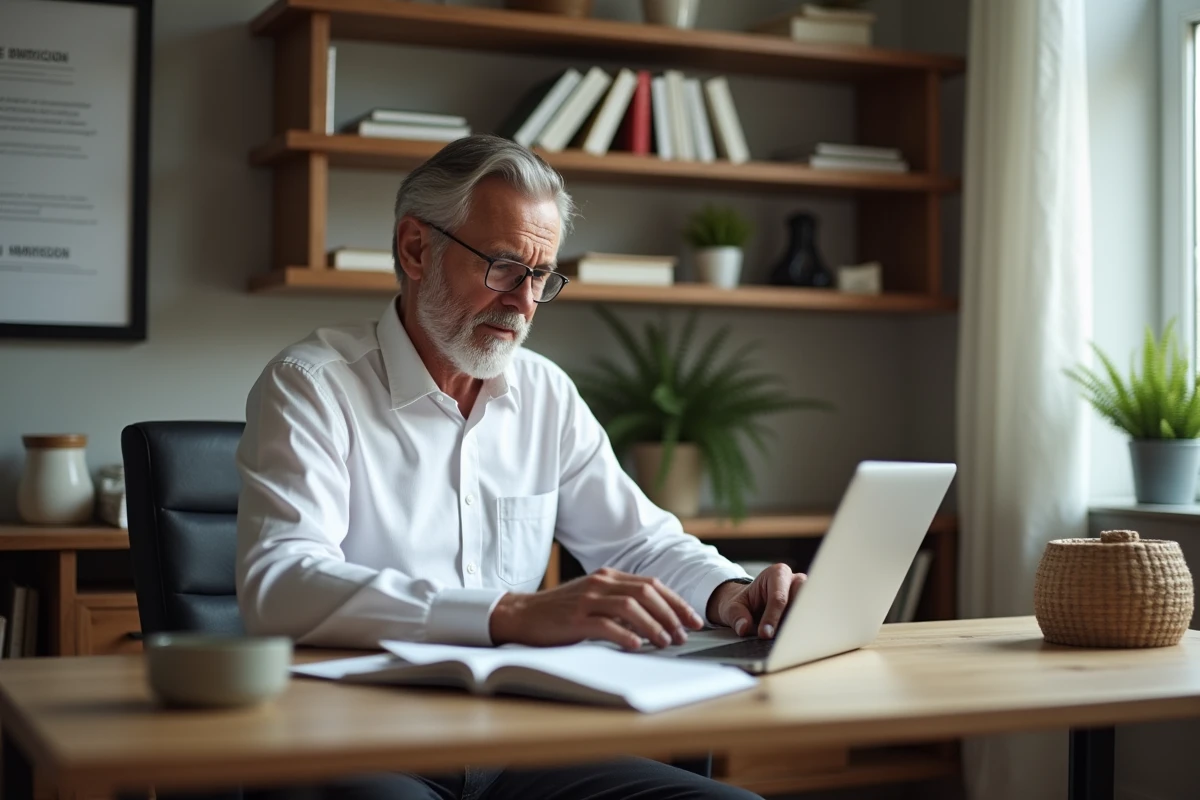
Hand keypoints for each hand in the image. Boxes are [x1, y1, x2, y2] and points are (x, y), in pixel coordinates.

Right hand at [489, 567, 705, 650]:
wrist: (521, 614)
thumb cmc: (560, 612)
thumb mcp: (594, 599)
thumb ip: (620, 603)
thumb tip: (656, 621)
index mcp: (609, 576)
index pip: (653, 584)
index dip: (677, 602)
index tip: (693, 620)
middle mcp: (601, 583)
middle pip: (647, 593)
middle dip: (672, 614)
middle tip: (684, 635)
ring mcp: (588, 599)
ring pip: (631, 607)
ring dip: (654, 626)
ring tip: (666, 642)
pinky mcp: (575, 618)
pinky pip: (606, 625)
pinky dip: (625, 635)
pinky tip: (637, 646)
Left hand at [706, 564, 806, 638]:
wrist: (751, 605)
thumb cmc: (745, 603)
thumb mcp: (732, 606)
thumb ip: (736, 616)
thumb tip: (744, 628)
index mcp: (777, 573)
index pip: (779, 597)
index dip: (772, 617)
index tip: (765, 634)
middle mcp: (796, 581)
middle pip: (802, 601)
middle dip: (793, 620)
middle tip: (784, 639)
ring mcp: (807, 594)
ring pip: (811, 611)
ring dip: (802, 627)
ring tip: (792, 643)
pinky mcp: (810, 609)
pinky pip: (811, 620)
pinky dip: (805, 631)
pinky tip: (798, 643)